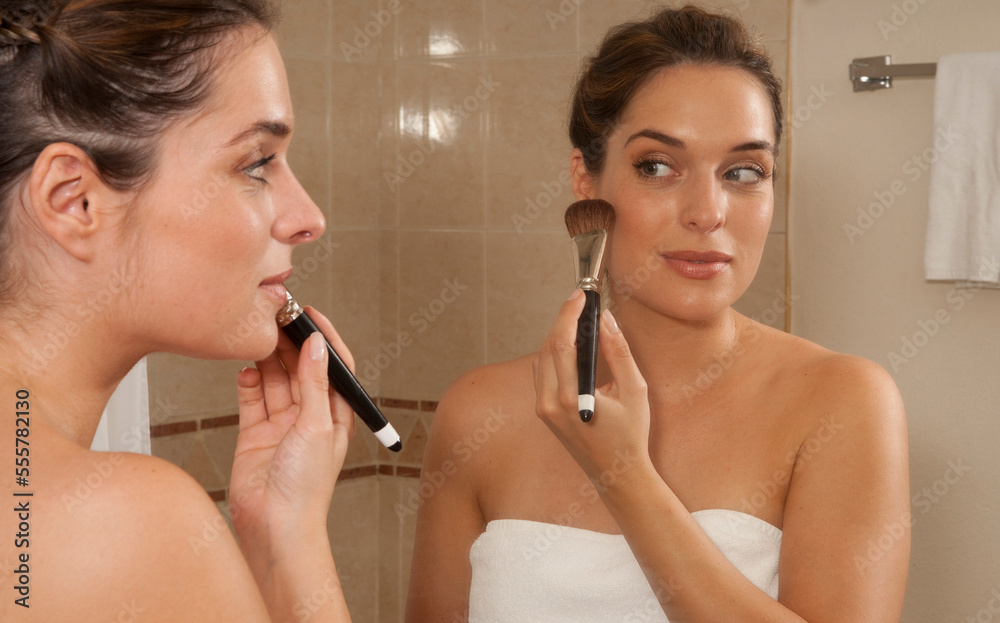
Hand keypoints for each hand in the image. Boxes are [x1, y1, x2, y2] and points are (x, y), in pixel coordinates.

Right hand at [229, 307, 356, 553]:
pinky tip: (244, 368)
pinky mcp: (255, 434)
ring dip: (268, 358)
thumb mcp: (317, 427)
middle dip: (290, 343)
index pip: (333, 366)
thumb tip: (317, 345)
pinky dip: (248, 382)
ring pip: (275, 380)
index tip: (309, 315)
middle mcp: (310, 417)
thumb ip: (314, 384)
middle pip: (301, 368)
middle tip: (276, 318)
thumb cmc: (306, 487)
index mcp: (336, 415)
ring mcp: (281, 424)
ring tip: (257, 335)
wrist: (274, 526)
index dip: (323, 339)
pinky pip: (251, 399)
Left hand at [533, 289, 652, 484]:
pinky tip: (572, 345)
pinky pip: (543, 373)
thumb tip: (606, 319)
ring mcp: (542, 409)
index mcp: (568, 398)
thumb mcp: (635, 391)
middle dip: (563, 320)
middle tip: (582, 302)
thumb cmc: (630, 436)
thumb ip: (619, 352)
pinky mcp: (543, 411)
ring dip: (558, 336)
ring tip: (579, 319)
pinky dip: (555, 353)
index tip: (581, 295)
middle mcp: (548, 403)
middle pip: (547, 346)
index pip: (561, 343)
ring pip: (542, 358)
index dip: (569, 313)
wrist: (616, 475)